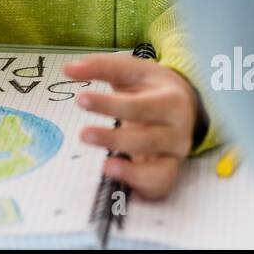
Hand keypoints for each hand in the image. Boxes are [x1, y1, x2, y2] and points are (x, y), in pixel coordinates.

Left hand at [63, 53, 199, 199]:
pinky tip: (116, 177)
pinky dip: (139, 185)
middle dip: (115, 139)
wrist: (184, 104)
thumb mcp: (132, 70)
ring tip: (104, 165)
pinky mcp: (168, 173)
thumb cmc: (151, 87)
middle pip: (148, 139)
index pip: (139, 106)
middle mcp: (178, 131)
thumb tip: (69, 68)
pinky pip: (158, 186)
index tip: (81, 100)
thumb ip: (102, 67)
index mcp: (172, 101)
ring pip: (157, 170)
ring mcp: (175, 156)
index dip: (109, 105)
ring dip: (130, 171)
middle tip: (83, 134)